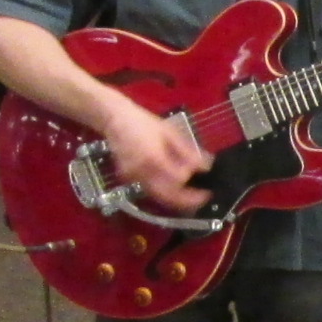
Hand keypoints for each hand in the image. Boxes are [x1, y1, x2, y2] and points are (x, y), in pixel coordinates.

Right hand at [103, 98, 213, 212]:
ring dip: (177, 201)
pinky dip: (165, 194)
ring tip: (194, 199)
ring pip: (159, 197)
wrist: (115, 120)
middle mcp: (142, 172)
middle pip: (168, 196)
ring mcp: (133, 178)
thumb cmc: (143, 122)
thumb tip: (206, 166)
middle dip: (188, 202)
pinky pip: (150, 192)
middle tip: (204, 199)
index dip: (192, 182)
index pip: (178, 179)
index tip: (206, 183)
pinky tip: (176, 190)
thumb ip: (188, 151)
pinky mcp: (129, 180)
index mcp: (154, 158)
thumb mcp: (169, 132)